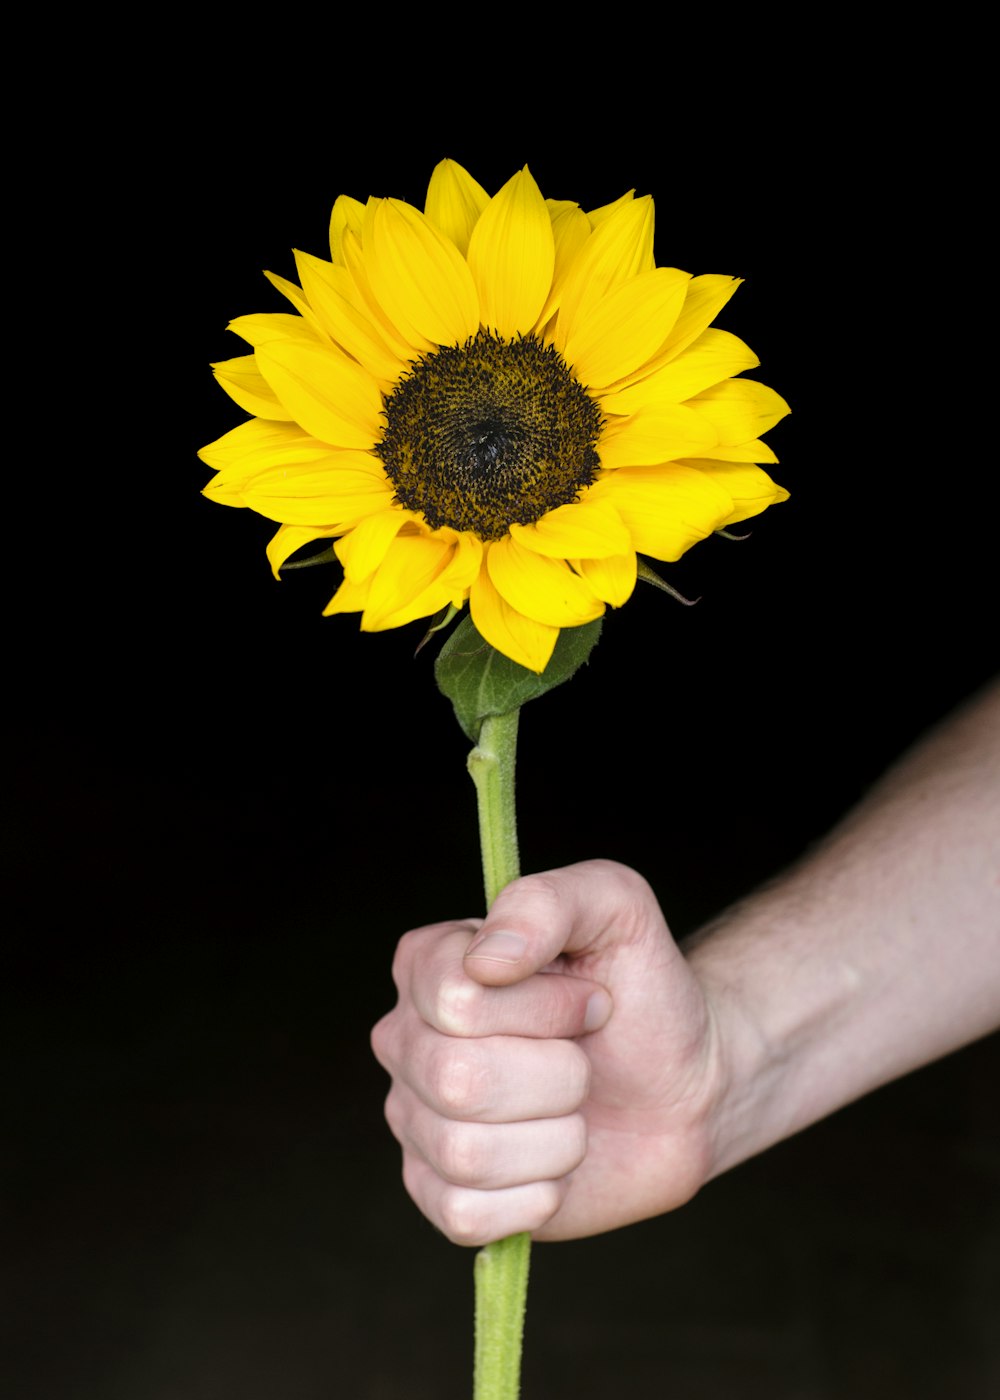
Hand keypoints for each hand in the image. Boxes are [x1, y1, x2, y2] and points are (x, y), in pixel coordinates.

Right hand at [371, 860, 721, 1245]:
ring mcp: (417, 1119)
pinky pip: (466, 1214)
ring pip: (467, 1152)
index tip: (590, 998)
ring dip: (556, 1137)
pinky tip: (555, 1164)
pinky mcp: (442, 1192)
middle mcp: (406, 1040)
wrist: (682, 1085)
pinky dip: (535, 1196)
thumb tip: (487, 960)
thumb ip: (549, 902)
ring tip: (574, 1109)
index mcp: (428, 963)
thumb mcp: (615, 908)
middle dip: (557, 1075)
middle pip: (458, 1079)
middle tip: (585, 1058)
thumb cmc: (641, 989)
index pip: (456, 998)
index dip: (543, 1007)